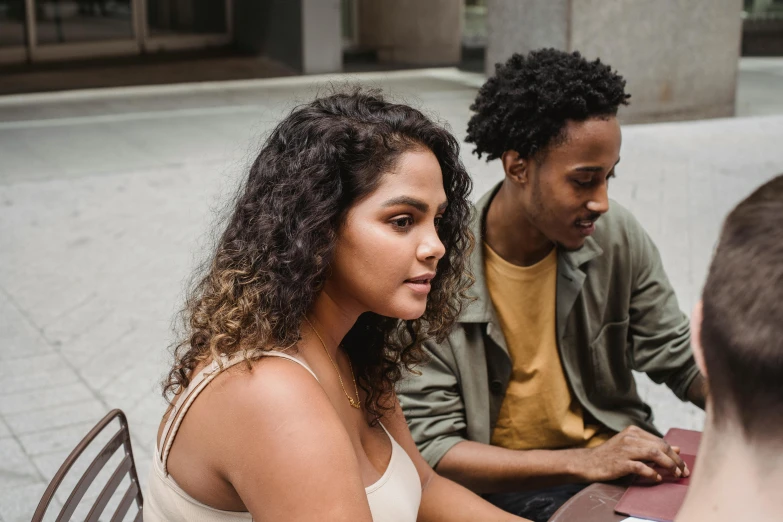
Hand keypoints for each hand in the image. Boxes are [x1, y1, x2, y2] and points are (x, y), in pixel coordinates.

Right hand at [573, 426, 689, 482]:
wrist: (589, 462)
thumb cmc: (611, 456)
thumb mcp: (631, 447)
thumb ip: (652, 447)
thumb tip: (677, 448)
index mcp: (633, 431)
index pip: (661, 441)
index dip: (674, 454)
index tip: (682, 466)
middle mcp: (630, 437)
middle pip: (660, 446)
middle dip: (675, 460)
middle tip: (683, 472)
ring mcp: (624, 449)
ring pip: (654, 454)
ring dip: (668, 465)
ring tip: (674, 475)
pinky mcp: (620, 462)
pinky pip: (641, 467)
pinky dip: (652, 473)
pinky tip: (657, 478)